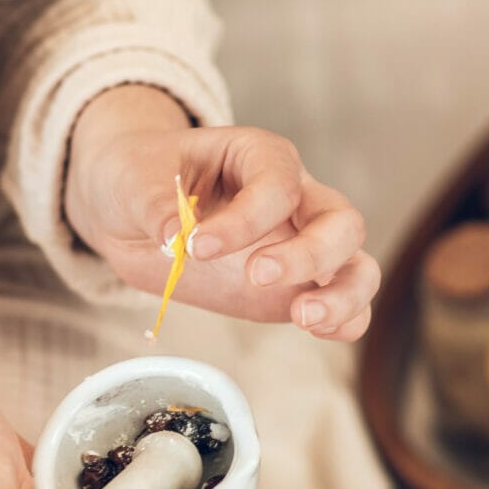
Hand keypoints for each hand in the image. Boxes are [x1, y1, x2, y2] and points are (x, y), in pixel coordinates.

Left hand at [64, 85, 379, 341]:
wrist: (133, 212)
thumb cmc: (141, 179)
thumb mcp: (133, 179)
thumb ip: (154, 204)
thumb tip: (171, 237)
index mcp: (259, 157)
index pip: (278, 183)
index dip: (245, 218)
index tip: (195, 246)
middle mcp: (295, 199)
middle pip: (340, 221)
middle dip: (309, 254)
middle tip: (256, 276)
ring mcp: (301, 246)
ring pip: (356, 266)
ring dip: (342, 295)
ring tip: (302, 317)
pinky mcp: (295, 289)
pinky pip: (342, 307)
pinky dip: (342, 322)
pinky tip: (316, 331)